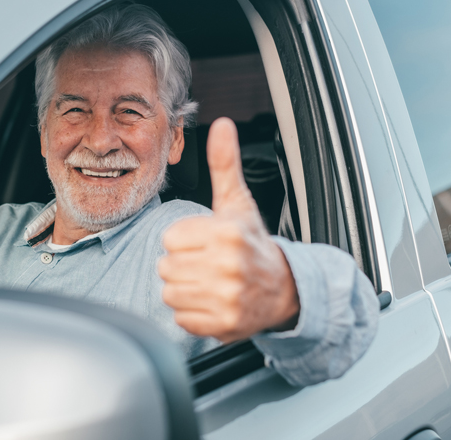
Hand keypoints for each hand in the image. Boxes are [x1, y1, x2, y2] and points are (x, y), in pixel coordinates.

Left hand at [158, 117, 299, 342]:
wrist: (284, 288)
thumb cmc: (252, 241)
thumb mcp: (238, 202)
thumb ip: (224, 164)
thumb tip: (222, 124)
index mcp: (226, 233)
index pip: (170, 239)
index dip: (183, 240)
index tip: (205, 242)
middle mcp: (228, 266)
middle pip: (166, 266)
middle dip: (182, 264)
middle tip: (207, 262)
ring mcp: (226, 298)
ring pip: (170, 292)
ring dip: (185, 288)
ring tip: (209, 281)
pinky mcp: (222, 324)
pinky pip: (181, 318)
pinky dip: (192, 312)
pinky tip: (212, 301)